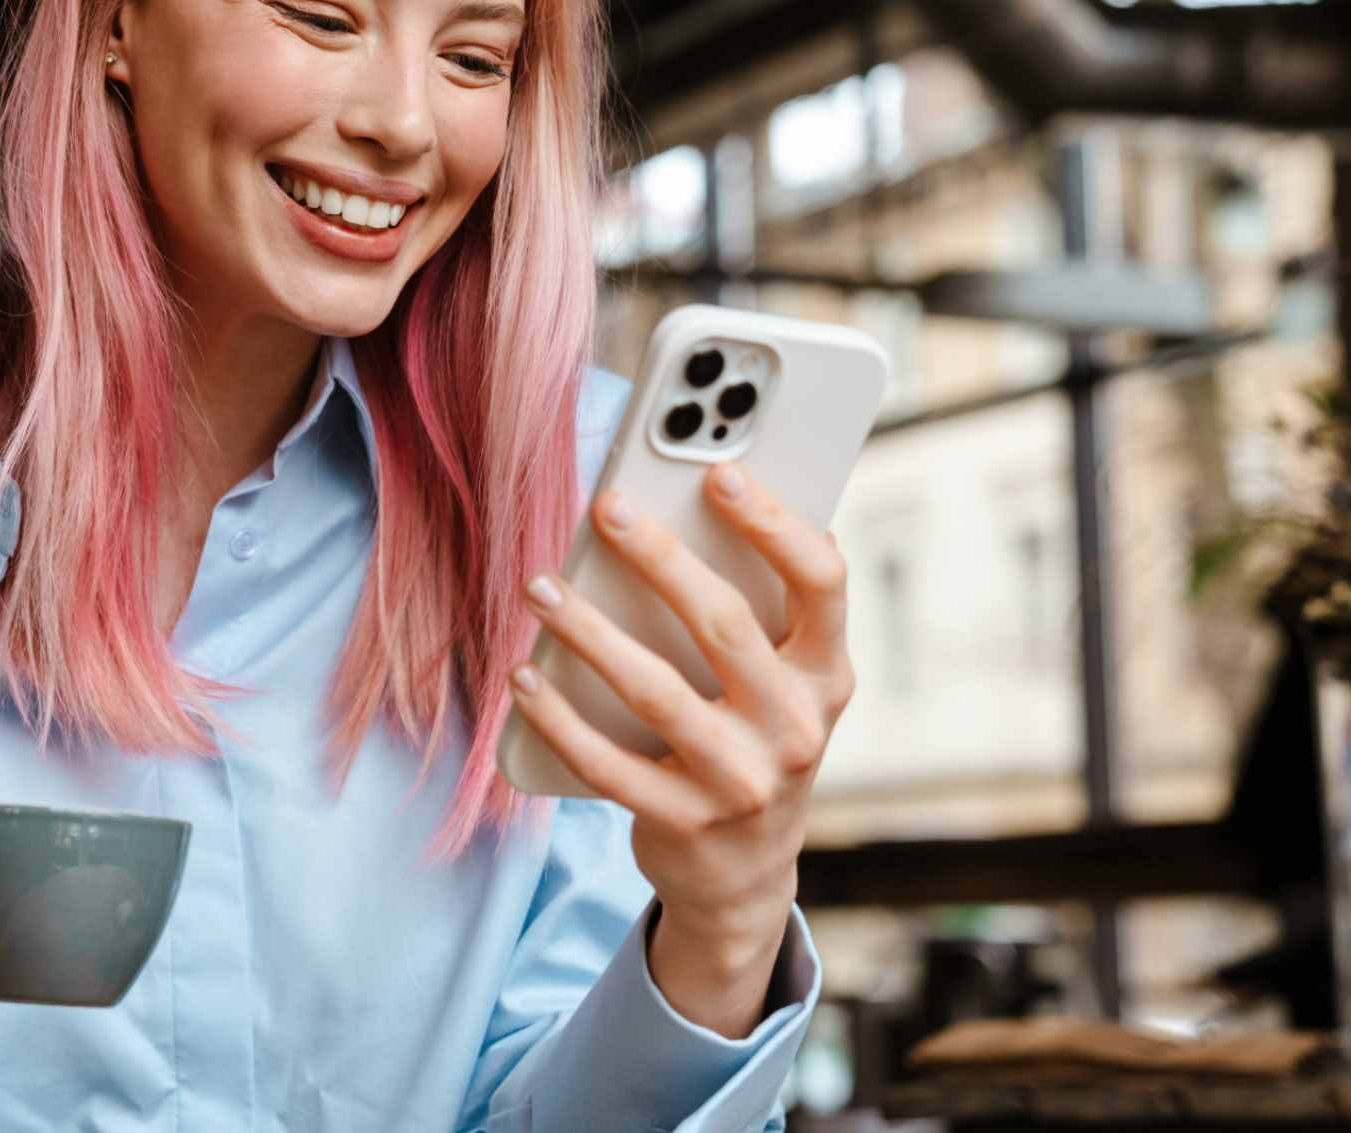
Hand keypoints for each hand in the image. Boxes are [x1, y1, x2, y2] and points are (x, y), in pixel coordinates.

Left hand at [504, 463, 854, 1035]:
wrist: (748, 877)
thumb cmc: (754, 744)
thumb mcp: (784, 687)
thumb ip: (762, 616)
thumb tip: (697, 510)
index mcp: (826, 676)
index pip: (821, 584)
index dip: (774, 524)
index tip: (719, 473)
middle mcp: (794, 728)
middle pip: (724, 624)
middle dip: (659, 557)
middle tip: (607, 508)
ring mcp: (740, 781)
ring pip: (655, 690)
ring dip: (588, 630)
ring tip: (540, 585)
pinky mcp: (683, 821)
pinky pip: (606, 762)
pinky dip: (558, 715)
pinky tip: (524, 675)